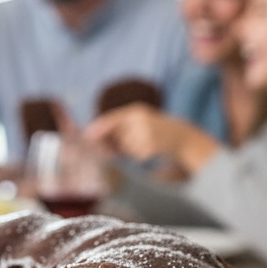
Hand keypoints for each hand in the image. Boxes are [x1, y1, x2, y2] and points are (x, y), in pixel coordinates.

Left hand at [83, 103, 220, 175]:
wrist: (180, 136)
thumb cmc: (150, 130)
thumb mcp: (135, 123)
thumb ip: (115, 129)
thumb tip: (92, 138)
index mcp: (135, 111)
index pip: (112, 118)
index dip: (99, 127)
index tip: (86, 136)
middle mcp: (141, 120)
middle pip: (116, 137)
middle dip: (114, 144)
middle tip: (121, 146)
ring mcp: (148, 133)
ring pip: (126, 148)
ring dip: (128, 150)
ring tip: (142, 143)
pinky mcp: (152, 147)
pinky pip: (136, 156)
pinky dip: (138, 156)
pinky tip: (148, 149)